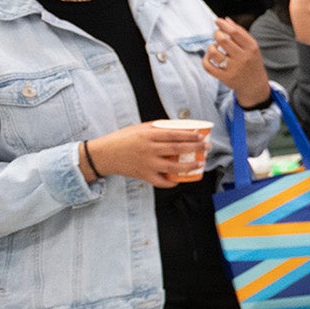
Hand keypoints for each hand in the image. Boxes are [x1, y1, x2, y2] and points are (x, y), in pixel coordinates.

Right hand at [85, 122, 209, 187]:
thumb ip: (156, 127)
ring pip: (172, 167)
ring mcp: (146, 164)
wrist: (103, 155)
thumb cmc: (121, 139)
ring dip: (189, 166)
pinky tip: (179, 179)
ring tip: (200, 163)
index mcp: (147, 135)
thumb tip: (176, 126)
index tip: (201, 136)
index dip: (189, 136)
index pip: (173, 135)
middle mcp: (148, 150)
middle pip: (176, 149)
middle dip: (194, 148)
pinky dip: (171, 182)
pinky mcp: (143, 175)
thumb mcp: (138, 128)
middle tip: (206, 147)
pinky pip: (160, 182)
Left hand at [202, 18, 270, 106]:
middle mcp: (243, 58)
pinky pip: (209, 66)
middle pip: (223, 41)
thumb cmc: (251, 62)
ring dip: (211, 47)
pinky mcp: (225, 77)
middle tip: (217, 35)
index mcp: (251, 48)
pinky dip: (205, 59)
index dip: (223, 25)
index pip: (235, 32)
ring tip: (214, 47)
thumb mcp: (252, 47)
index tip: (217, 21)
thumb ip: (240, 32)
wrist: (255, 85)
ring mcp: (233, 69)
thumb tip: (226, 20)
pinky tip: (209, 57)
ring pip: (214, 53)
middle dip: (216, 34)